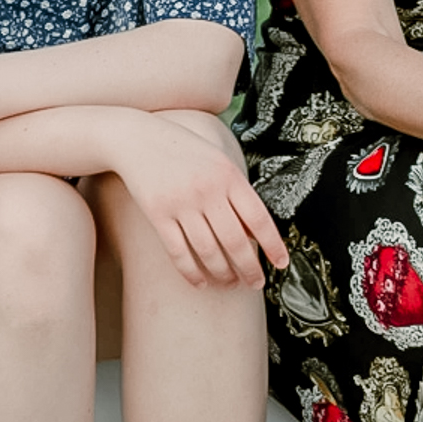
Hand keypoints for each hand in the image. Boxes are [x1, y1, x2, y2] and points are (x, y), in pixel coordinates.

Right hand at [111, 110, 288, 289]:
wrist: (141, 139)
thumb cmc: (186, 152)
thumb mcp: (219, 162)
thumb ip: (238, 192)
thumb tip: (255, 235)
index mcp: (229, 176)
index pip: (258, 218)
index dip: (273, 245)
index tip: (282, 264)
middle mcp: (208, 190)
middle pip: (235, 241)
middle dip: (249, 268)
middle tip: (256, 283)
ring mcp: (182, 203)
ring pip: (208, 251)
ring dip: (222, 273)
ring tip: (230, 283)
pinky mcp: (158, 214)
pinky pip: (178, 252)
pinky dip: (191, 272)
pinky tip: (200, 283)